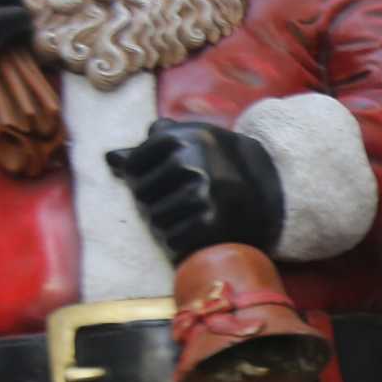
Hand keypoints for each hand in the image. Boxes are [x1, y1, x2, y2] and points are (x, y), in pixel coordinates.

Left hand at [105, 119, 285, 260]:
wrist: (271, 188)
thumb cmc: (221, 163)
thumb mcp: (191, 143)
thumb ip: (149, 149)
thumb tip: (109, 158)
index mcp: (180, 139)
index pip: (134, 165)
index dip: (142, 178)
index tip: (163, 181)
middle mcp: (190, 163)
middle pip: (142, 195)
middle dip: (154, 203)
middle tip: (179, 203)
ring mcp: (202, 194)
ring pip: (155, 220)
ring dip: (166, 224)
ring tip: (188, 218)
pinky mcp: (211, 223)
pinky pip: (172, 240)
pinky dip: (179, 243)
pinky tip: (194, 233)